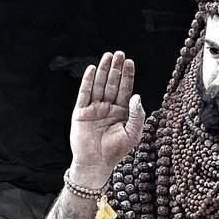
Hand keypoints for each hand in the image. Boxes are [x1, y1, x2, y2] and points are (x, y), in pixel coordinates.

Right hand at [69, 51, 145, 186]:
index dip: (128, 75)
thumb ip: (137, 115)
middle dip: (116, 69)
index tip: (130, 62)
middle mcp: (107, 108)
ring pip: (99, 85)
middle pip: (112, 84)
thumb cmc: (116, 152)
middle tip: (119, 54)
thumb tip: (137, 96)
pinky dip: (87, 81)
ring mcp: (94, 109)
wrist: (96, 164)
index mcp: (121, 112)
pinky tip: (92, 70)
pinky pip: (84, 93)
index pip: (125, 90)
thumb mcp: (132, 134)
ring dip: (103, 71)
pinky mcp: (81, 112)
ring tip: (108, 56)